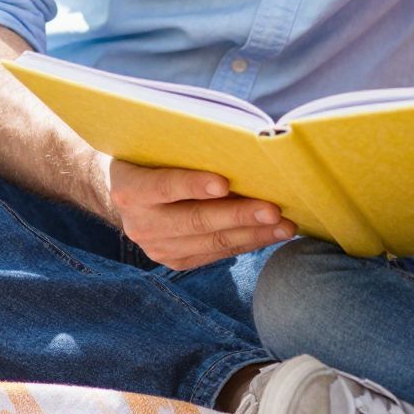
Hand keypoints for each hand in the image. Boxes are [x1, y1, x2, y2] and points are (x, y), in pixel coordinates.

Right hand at [108, 159, 294, 269]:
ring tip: (285, 225)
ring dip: (253, 234)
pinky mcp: (175, 262)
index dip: (193, 185)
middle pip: (195, 220)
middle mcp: (140, 224)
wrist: (128, 196)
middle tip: (273, 209)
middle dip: (238, 215)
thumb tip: (241, 151)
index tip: (224, 183)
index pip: (163, 186)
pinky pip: (217, 254)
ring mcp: (157, 248)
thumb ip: (184, 154)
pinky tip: (271, 234)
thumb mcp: (155, 151)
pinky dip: (247, 243)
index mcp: (130, 189)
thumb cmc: (153, 161)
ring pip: (211, 242)